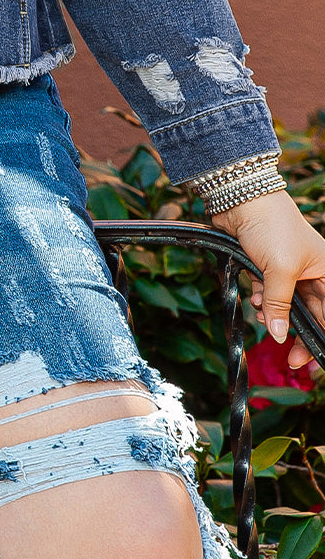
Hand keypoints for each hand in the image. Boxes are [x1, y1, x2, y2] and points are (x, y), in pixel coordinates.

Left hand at [211, 189, 324, 369]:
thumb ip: (279, 305)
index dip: (320, 338)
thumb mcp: (280, 270)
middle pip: (310, 315)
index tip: (308, 359)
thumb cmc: (271, 227)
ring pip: (286, 307)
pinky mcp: (268, 268)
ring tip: (261, 312)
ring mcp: (290, 271)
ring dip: (273, 315)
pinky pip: (268, 295)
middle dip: (296, 333)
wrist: (241, 199)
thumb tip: (279, 336)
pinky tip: (253, 297)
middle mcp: (313, 273)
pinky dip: (261, 300)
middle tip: (287, 356)